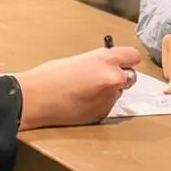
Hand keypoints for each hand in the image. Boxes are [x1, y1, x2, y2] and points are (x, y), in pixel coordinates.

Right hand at [14, 46, 140, 130]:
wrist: (37, 98)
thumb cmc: (50, 76)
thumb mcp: (78, 60)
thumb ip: (98, 63)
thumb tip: (105, 68)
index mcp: (106, 59)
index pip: (133, 56)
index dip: (128, 60)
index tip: (125, 62)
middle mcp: (113, 78)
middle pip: (130, 77)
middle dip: (119, 78)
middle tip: (103, 79)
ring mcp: (109, 98)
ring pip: (118, 93)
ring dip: (108, 92)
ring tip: (85, 92)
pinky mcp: (103, 113)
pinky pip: (107, 106)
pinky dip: (99, 104)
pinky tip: (81, 103)